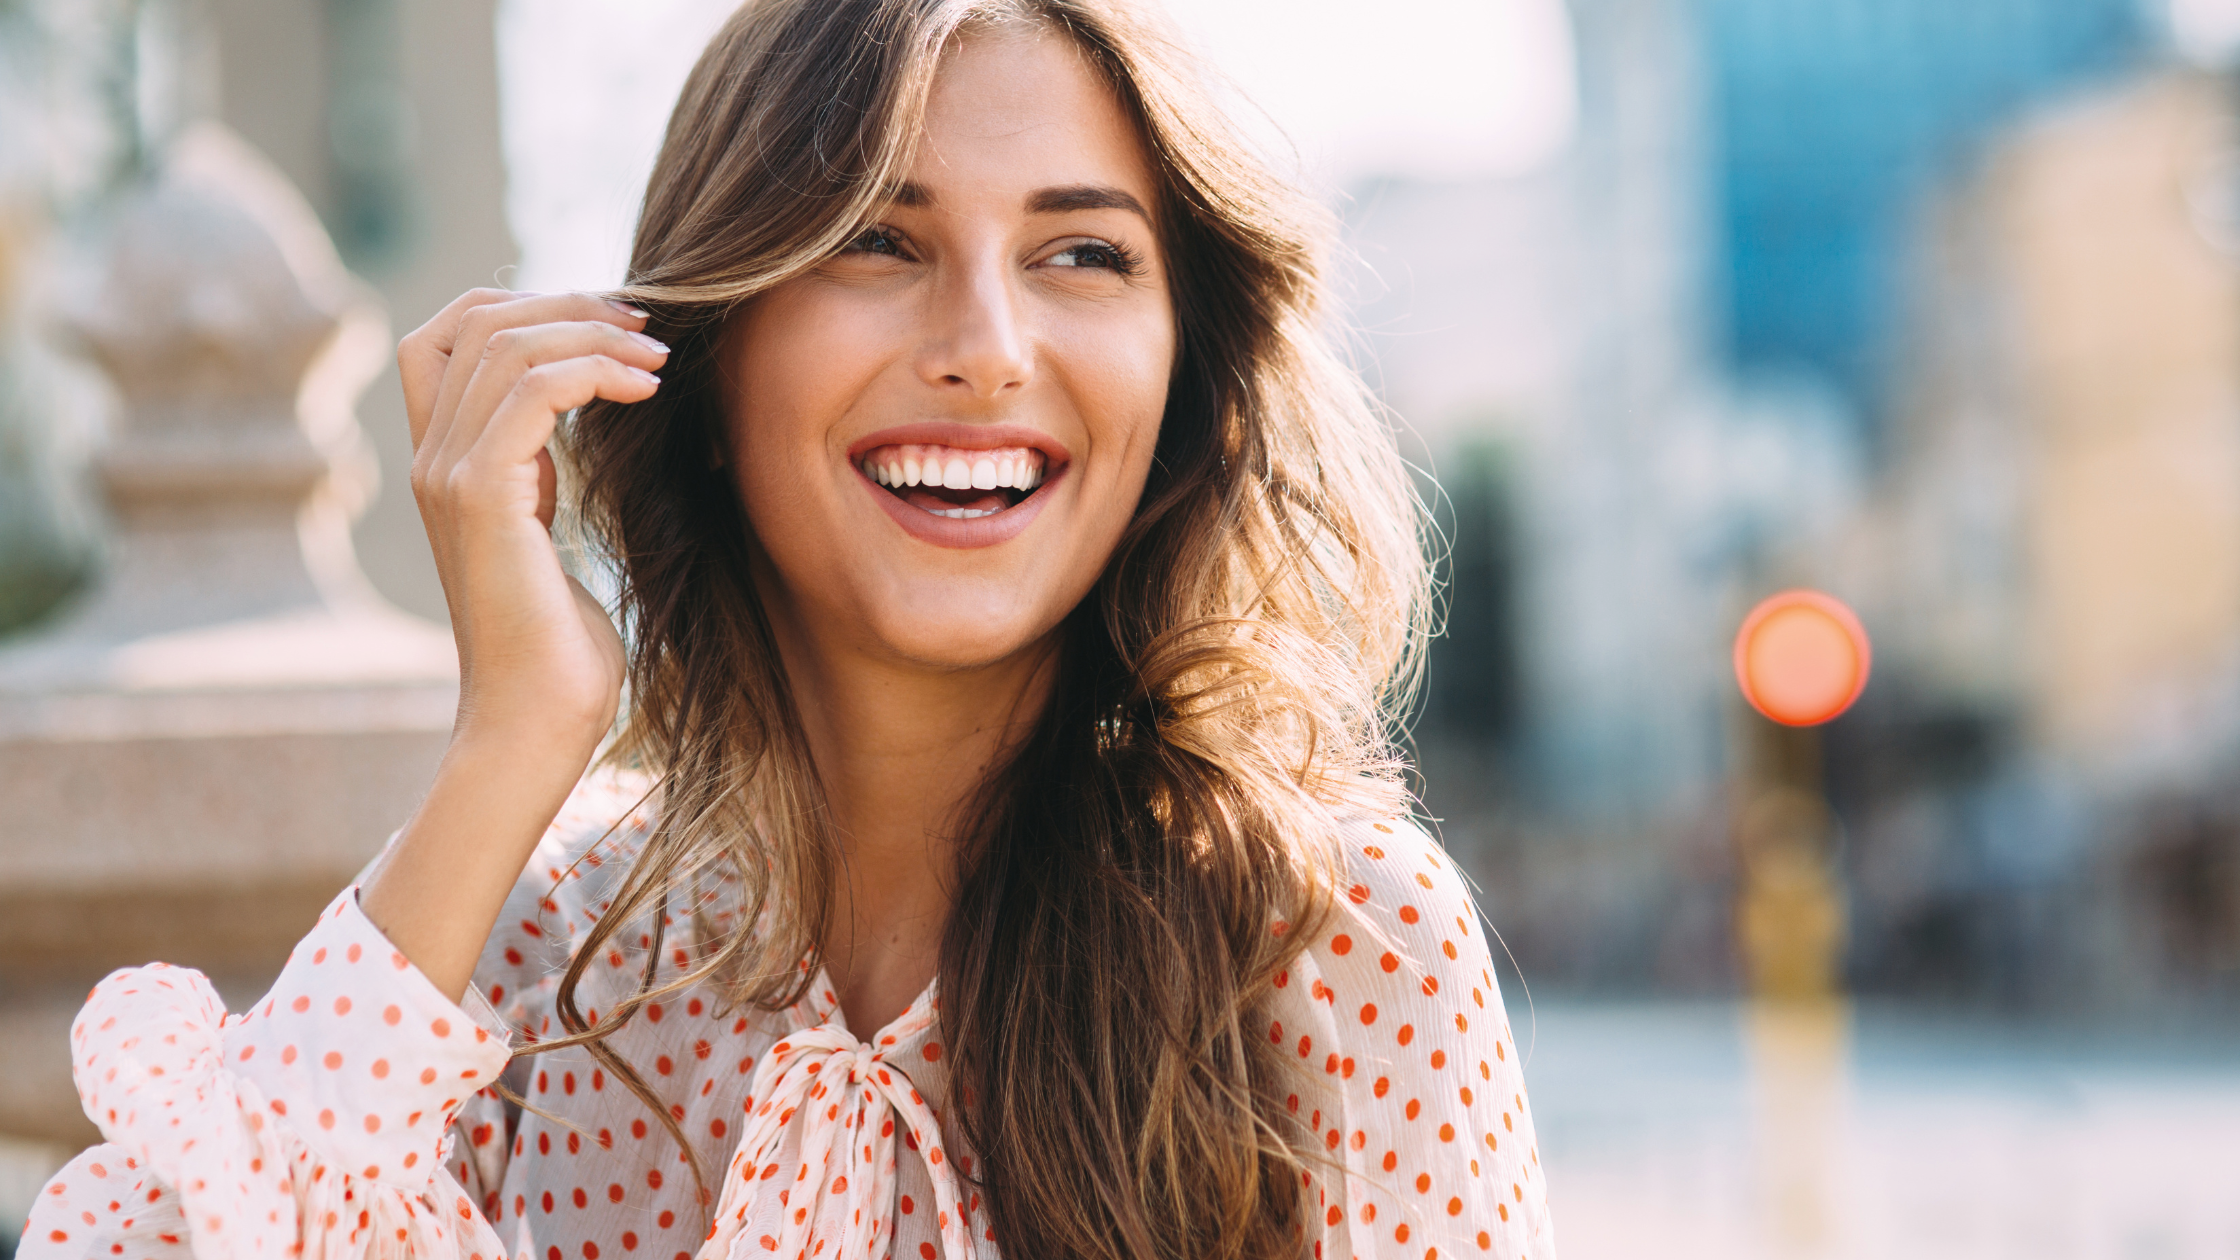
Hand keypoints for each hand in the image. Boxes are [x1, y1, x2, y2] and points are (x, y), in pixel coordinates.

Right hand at [398, 290, 664, 751]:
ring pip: (505, 342)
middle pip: (476, 319)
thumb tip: (586, 415)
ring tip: (660, 357)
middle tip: (647, 324)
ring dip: (594, 332)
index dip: (524, 303)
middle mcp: (432, 458)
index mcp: (443, 462)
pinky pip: (533, 390)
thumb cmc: (559, 649)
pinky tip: (647, 390)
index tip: (612, 323)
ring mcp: (447, 475)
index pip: (446, 333)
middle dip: (569, 304)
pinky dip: (595, 370)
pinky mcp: (481, 497)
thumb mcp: (547, 535)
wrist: (536, 722)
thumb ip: (541, 475)